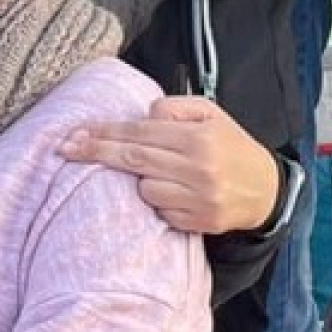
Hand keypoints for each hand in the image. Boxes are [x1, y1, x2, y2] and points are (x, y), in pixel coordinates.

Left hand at [63, 95, 282, 235]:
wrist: (267, 190)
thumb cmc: (230, 145)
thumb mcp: (209, 113)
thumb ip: (173, 108)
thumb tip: (141, 118)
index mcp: (198, 138)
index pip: (138, 134)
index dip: (103, 133)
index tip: (74, 134)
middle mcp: (198, 169)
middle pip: (133, 160)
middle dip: (95, 153)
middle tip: (65, 148)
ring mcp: (199, 199)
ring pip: (144, 189)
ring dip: (141, 180)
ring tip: (163, 173)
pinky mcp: (200, 223)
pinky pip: (161, 211)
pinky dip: (160, 202)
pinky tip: (176, 193)